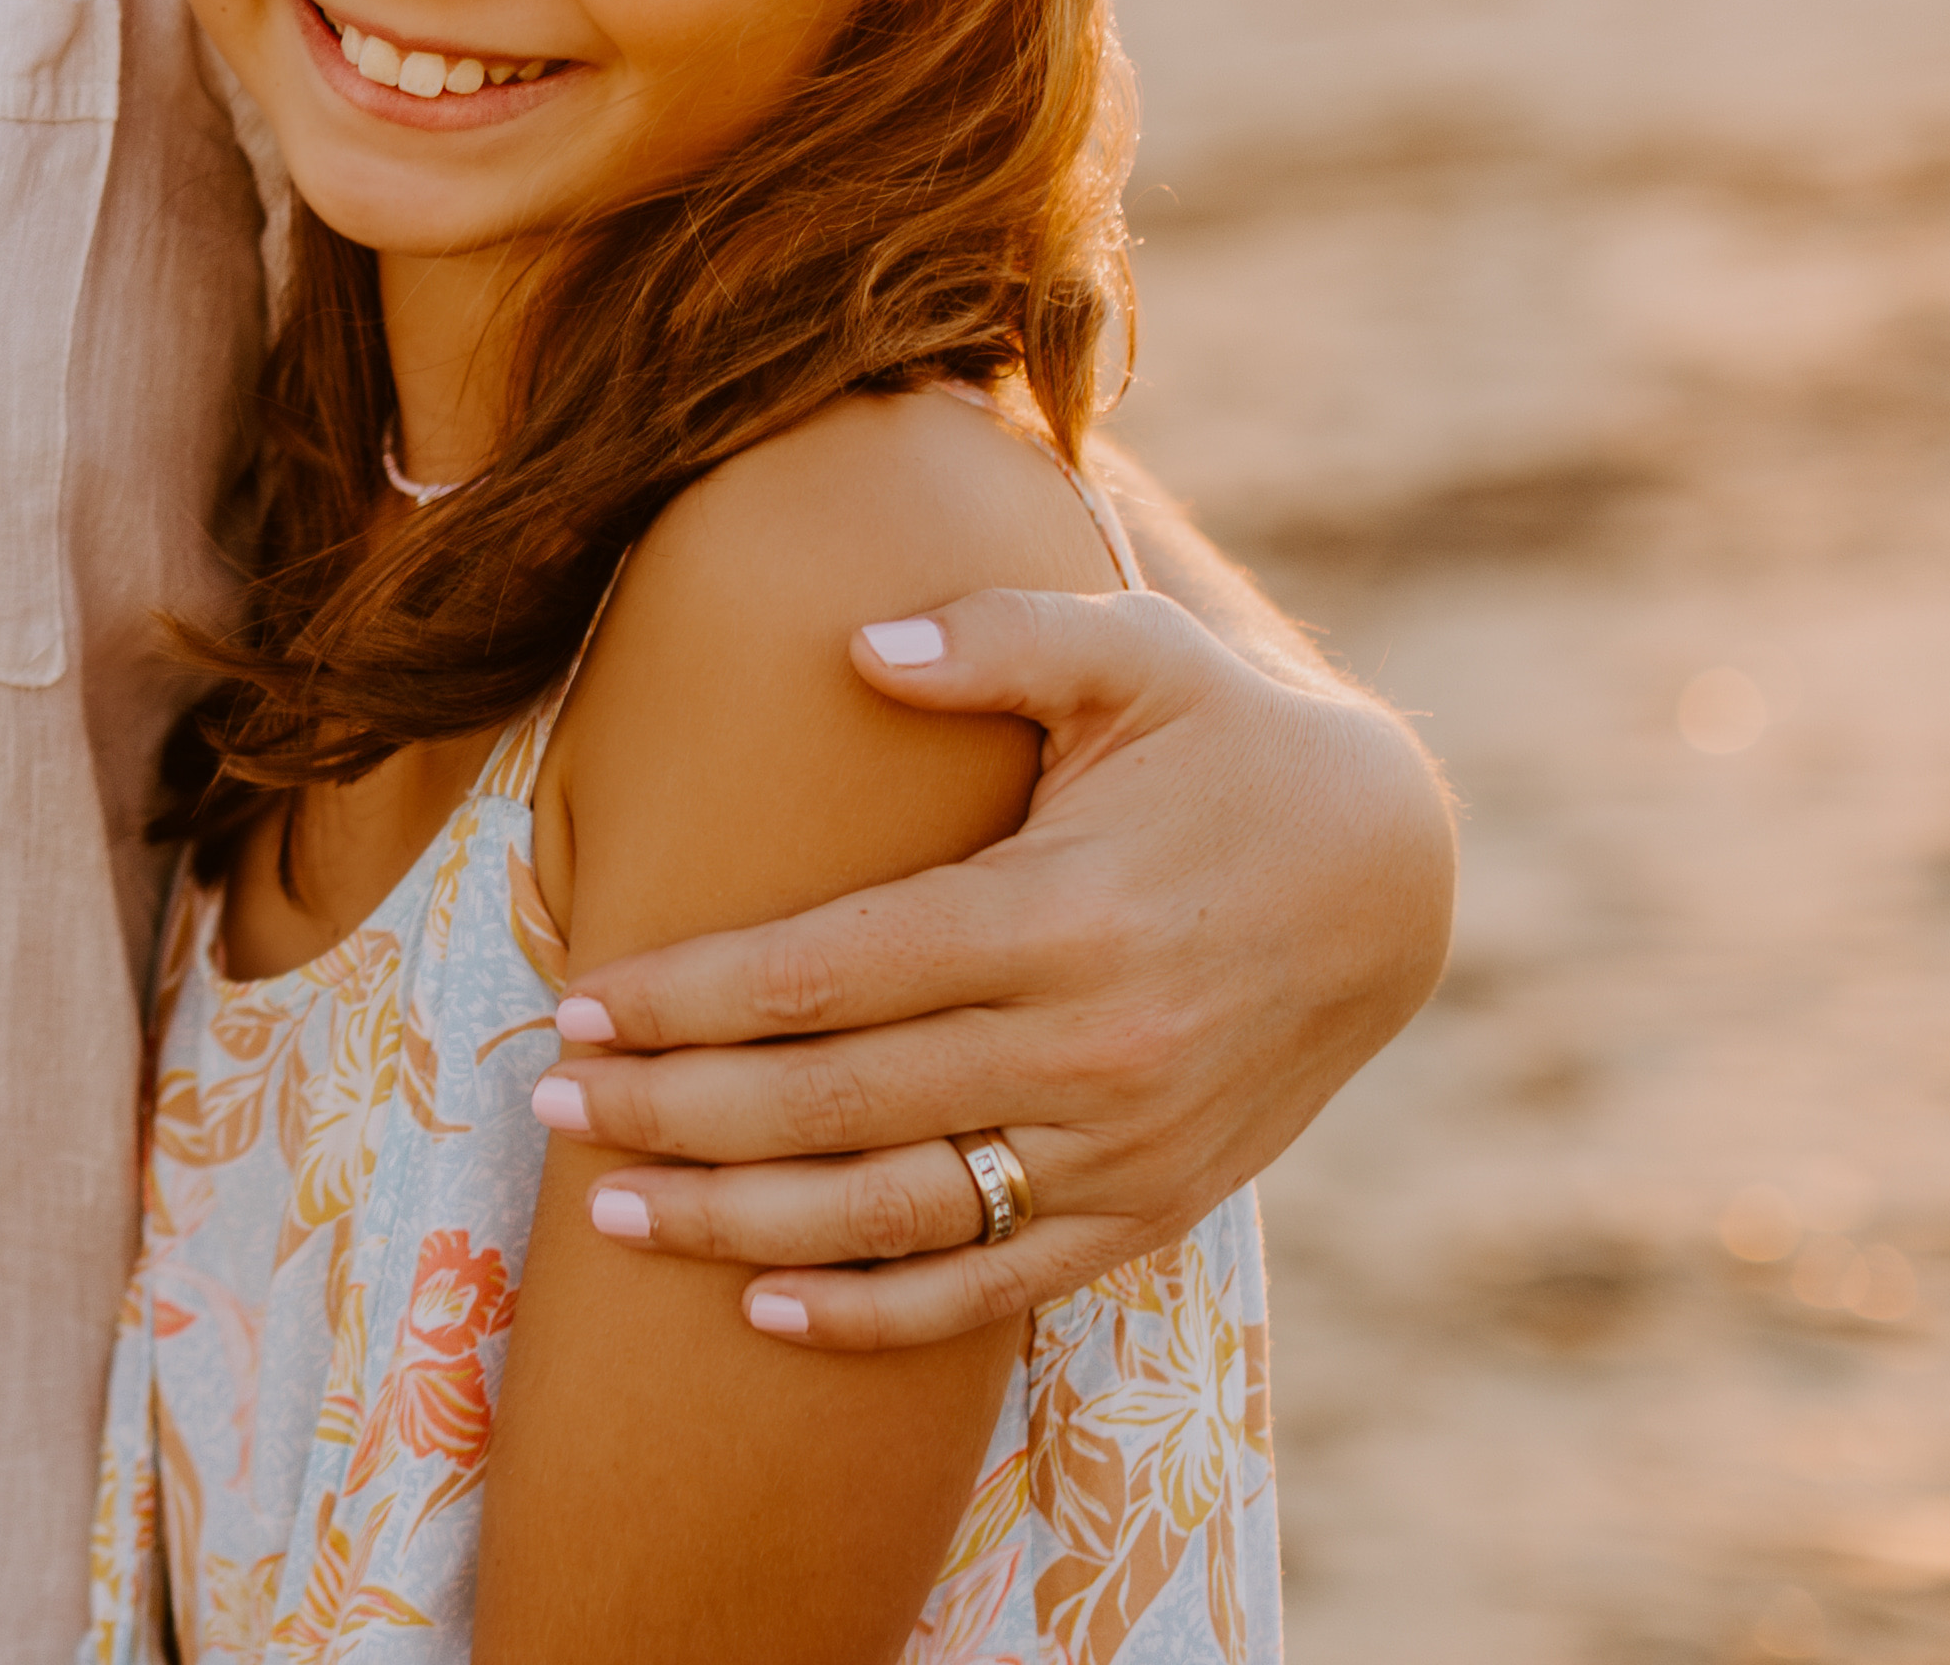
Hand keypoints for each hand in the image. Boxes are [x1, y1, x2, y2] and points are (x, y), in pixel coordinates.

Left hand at [530, 581, 1455, 1347]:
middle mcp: (1086, 1046)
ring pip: (899, 1211)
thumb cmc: (1228, 744)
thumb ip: (999, 638)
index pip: (828, 975)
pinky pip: (999, 1282)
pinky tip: (768, 1306)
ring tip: (613, 1218)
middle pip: (836, 1103)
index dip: (692, 998)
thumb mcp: (1134, 654)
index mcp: (1057, 912)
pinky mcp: (1152, 1206)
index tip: (578, 1007)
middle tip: (553, 1112)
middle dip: (677, 1114)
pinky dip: (882, 1311)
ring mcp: (1121, 1146)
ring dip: (743, 1224)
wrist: (1396, 876)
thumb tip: (861, 643)